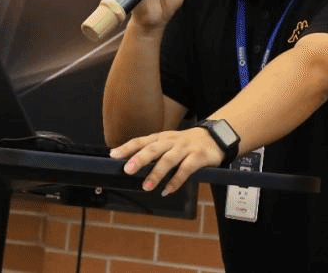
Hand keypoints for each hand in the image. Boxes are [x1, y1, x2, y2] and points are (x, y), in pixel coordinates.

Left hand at [109, 127, 224, 195]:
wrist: (215, 137)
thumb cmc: (186, 143)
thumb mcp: (168, 143)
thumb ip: (152, 151)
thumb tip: (130, 162)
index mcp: (160, 138)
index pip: (140, 141)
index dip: (127, 148)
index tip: (113, 155)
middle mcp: (170, 141)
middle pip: (152, 149)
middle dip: (139, 159)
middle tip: (127, 170)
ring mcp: (184, 148)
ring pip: (168, 160)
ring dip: (156, 174)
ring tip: (146, 187)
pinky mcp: (198, 157)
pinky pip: (186, 169)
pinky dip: (176, 181)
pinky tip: (167, 190)